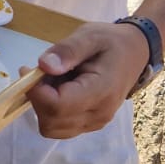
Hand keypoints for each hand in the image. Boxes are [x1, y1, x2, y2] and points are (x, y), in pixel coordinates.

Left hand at [26, 23, 149, 139]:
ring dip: (42, 105)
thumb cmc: (111, 42)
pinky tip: (59, 89)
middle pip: (51, 121)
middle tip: (41, 72)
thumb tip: (44, 66)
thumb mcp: (90, 35)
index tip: (29, 69)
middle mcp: (98, 114)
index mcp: (100, 91)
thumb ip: (67, 50)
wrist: (135, 53)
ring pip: (52, 128)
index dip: (35, 91)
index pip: (57, 106)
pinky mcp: (89, 124)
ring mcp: (94, 123)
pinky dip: (50, 111)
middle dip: (37, 98)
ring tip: (53, 80)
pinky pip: (60, 127)